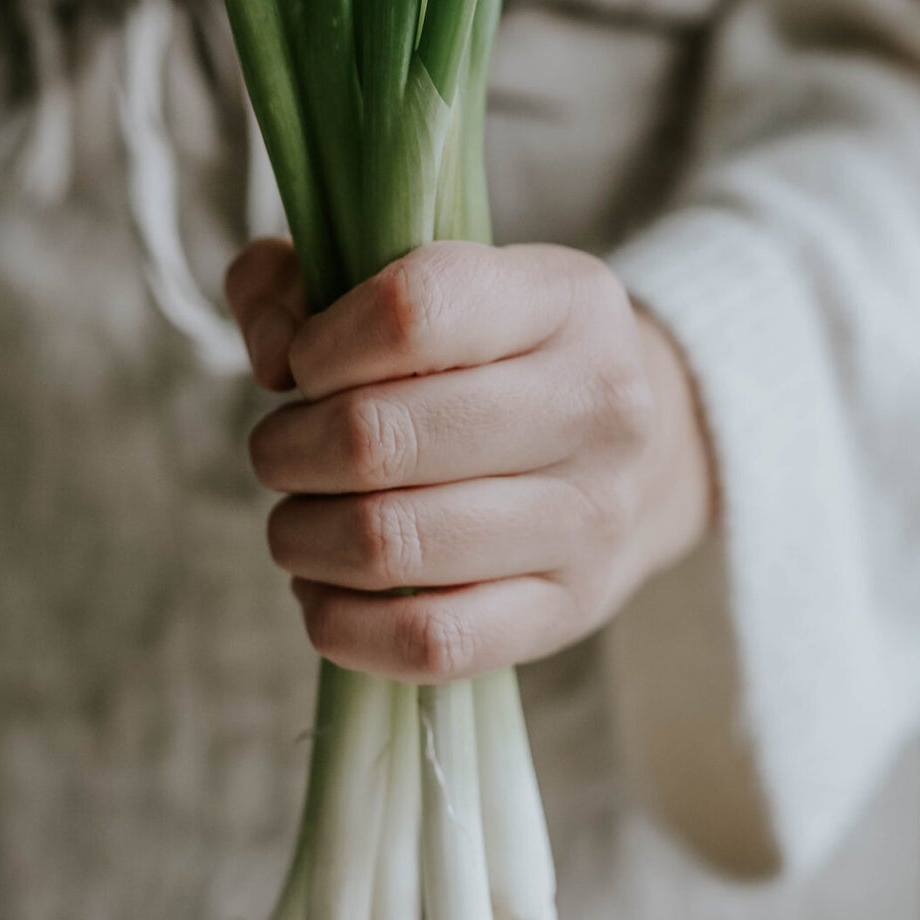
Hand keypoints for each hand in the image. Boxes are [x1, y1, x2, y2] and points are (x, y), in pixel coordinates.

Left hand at [225, 238, 716, 682]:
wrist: (648, 449)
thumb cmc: (496, 354)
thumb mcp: (422, 279)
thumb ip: (303, 280)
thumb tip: (270, 355)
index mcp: (564, 299)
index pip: (415, 309)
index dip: (323, 343)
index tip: (302, 365)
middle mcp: (596, 403)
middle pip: (382, 437)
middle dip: (290, 449)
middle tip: (281, 451)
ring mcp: (589, 517)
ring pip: (392, 543)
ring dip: (304, 536)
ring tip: (299, 519)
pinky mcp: (569, 609)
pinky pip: (429, 640)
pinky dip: (343, 623)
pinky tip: (323, 589)